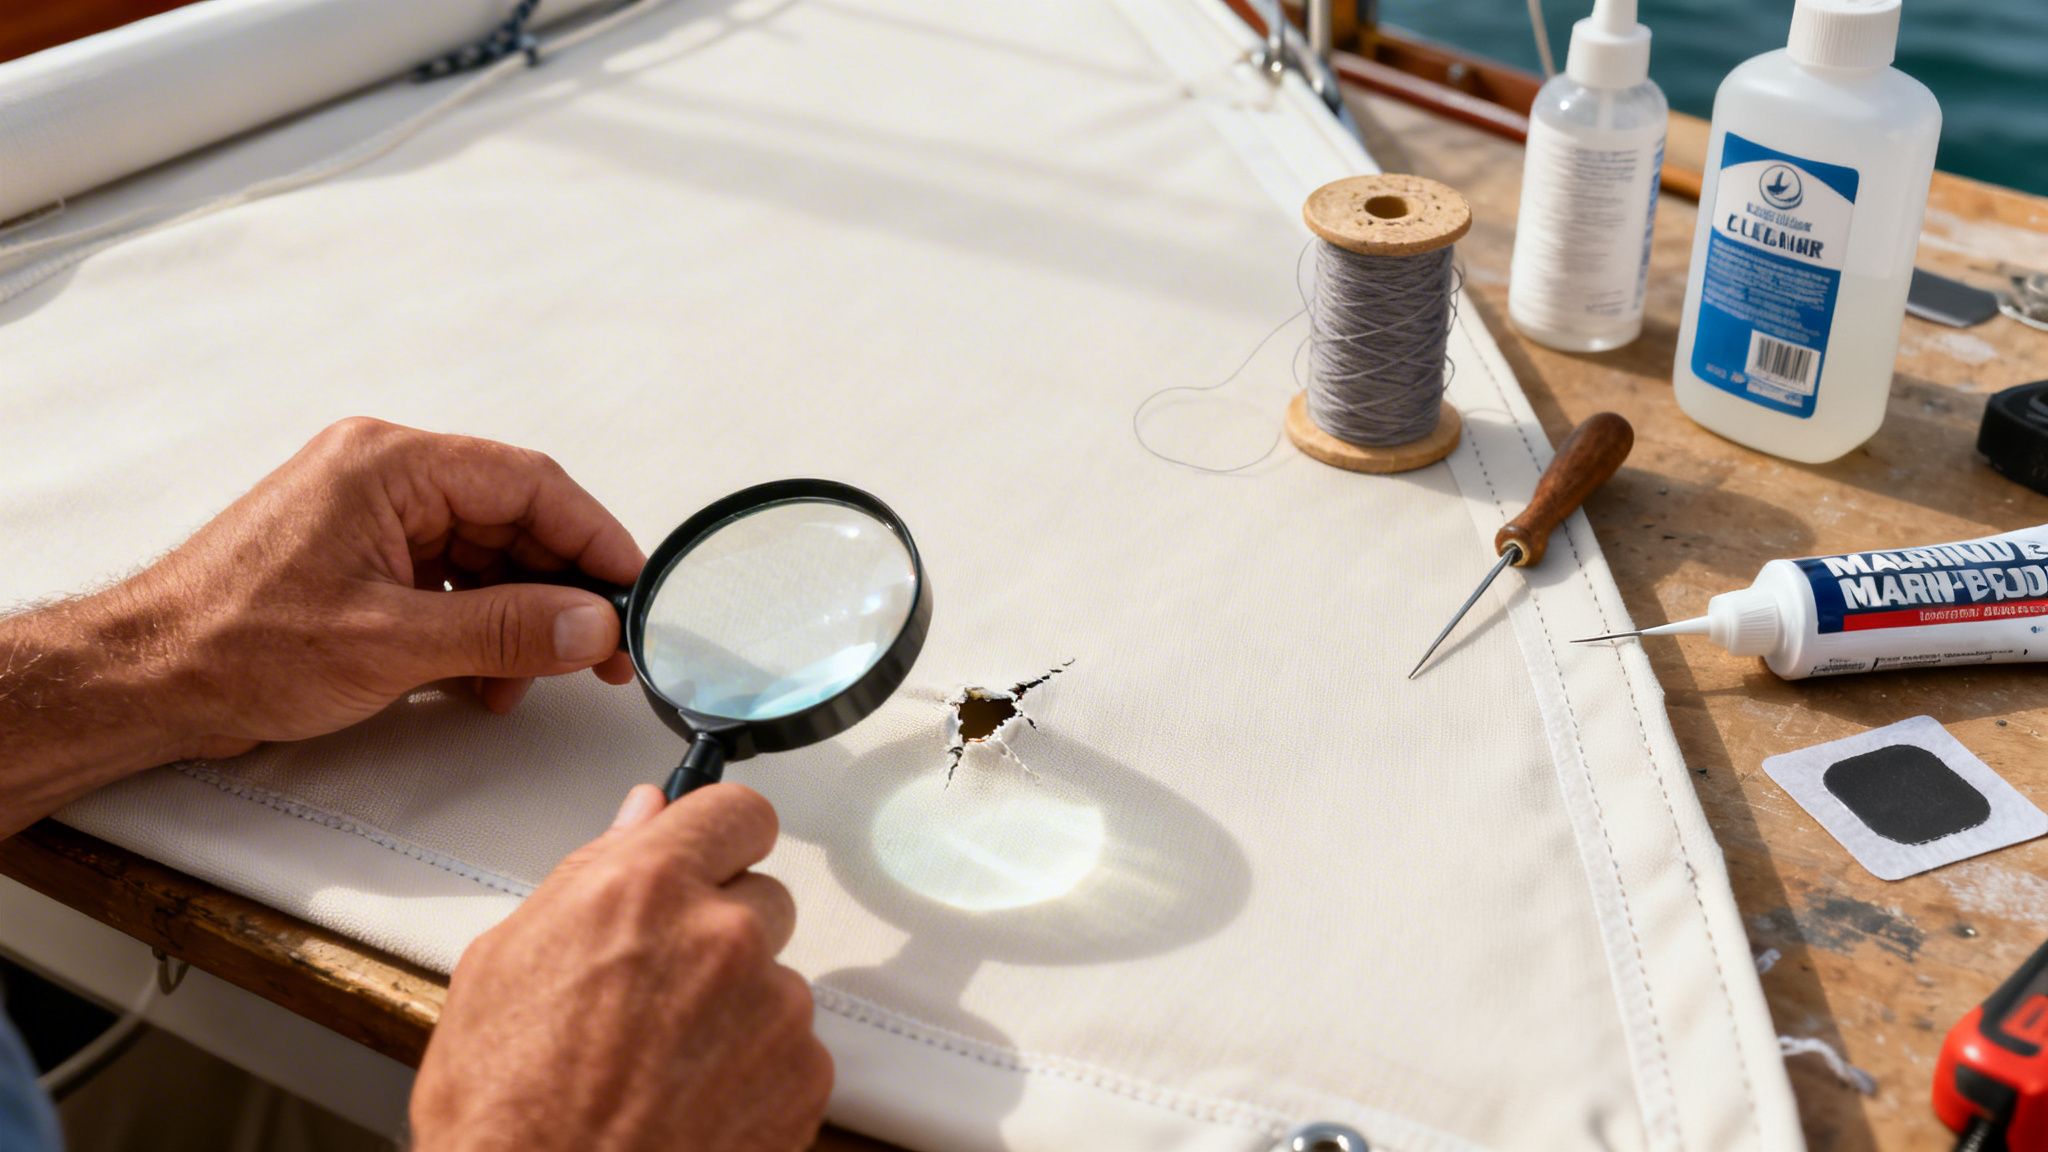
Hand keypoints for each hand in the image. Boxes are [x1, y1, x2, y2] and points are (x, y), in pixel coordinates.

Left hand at [0, 417, 644, 834]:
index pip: (529, 485)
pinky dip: (475, 631)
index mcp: (390, 465)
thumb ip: (506, 630)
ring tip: (524, 680)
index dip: (594, 538)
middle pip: (511, 521)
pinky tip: (481, 679)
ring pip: (483, 559)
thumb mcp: (392, 643)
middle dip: (559, 591)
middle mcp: (383, 477)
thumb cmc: (232, 644)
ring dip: (516, 621)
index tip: (633, 589)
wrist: (144, 680)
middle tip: (601, 648)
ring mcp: (370, 518)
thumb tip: (590, 623)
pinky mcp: (360, 560)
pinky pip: (447, 583)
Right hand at [411, 783, 831, 1151]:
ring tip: (662, 1064)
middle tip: (661, 990)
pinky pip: (794, 1049)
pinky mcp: (803, 1078)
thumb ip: (591, 873)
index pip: (737, 811)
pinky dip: (757, 1071)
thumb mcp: (506, 961)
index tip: (714, 858)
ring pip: (776, 980)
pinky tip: (693, 1101)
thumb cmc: (503, 1108)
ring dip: (738, 1008)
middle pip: (763, 897)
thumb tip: (641, 817)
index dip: (721, 838)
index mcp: (647, 890)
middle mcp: (722, 938)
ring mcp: (773, 1010)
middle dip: (722, 932)